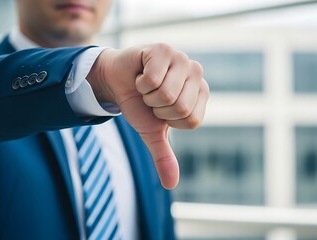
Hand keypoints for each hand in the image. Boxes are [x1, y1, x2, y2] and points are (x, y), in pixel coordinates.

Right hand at [87, 43, 208, 188]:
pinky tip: (141, 74)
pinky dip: (140, 82)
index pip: (191, 120)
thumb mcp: (152, 132)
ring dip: (148, 95)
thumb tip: (171, 185)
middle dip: (156, 108)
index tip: (159, 109)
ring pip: (167, 94)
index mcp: (201, 93)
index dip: (168, 120)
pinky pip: (153, 78)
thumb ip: (164, 156)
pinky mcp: (163, 49)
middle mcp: (196, 73)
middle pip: (180, 108)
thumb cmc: (138, 104)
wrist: (116, 82)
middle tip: (151, 97)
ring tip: (147, 85)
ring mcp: (181, 58)